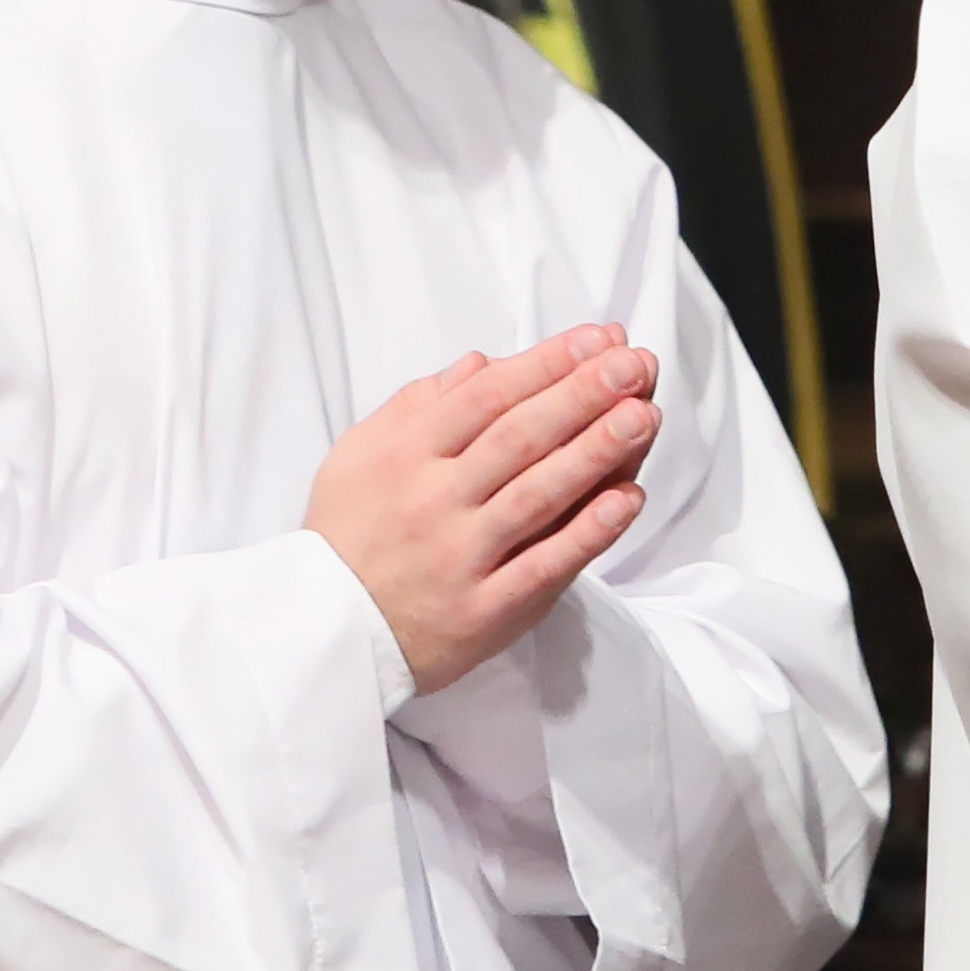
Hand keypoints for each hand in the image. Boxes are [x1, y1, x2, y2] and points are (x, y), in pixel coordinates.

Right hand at [312, 328, 662, 695]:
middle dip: (582, 395)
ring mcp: (461, 557)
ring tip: (643, 415)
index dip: (547, 363)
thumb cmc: (347, 533)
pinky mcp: (484, 611)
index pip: (487, 396)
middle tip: (633, 365)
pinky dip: (588, 533)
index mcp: (405, 455)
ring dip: (596, 452)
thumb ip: (420, 402)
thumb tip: (484, 361)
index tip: (599, 339)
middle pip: (520, 437)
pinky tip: (627, 499)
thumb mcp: (359, 453)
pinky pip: (543, 566)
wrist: (327, 632)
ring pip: (538, 495)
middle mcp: (434, 501)